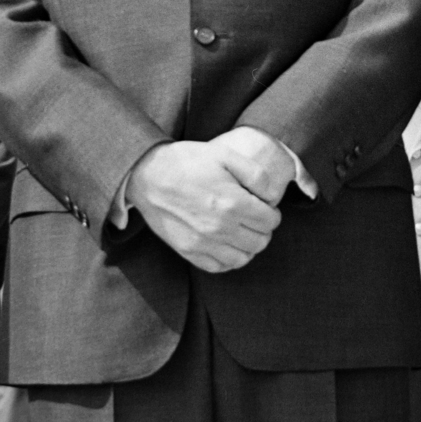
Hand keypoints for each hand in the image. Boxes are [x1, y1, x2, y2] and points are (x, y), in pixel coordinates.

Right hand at [125, 134, 288, 274]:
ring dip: (249, 246)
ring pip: (242, 258)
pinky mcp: (188, 251)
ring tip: (243, 232)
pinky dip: (228, 259)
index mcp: (233, 203)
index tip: (265, 207)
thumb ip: (256, 174)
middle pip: (260, 242)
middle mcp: (220, 228)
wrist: (148, 175)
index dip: (272, 213)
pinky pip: (219, 267)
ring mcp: (203, 243)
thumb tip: (272, 196)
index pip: (270, 221)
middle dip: (264, 230)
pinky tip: (227, 244)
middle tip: (256, 218)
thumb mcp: (226, 155)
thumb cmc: (188, 162)